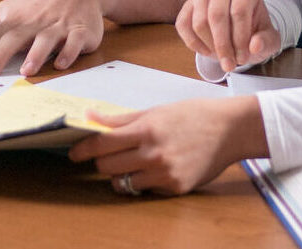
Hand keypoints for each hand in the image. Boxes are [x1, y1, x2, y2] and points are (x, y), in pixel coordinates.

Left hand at [0, 0, 106, 75]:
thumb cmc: (38, 1)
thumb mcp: (8, 7)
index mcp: (14, 19)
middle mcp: (34, 23)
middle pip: (15, 37)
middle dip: (1, 53)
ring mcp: (57, 26)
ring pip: (45, 41)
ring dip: (35, 55)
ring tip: (26, 70)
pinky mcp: (79, 31)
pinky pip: (74, 42)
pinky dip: (68, 53)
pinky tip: (61, 63)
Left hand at [69, 96, 267, 194]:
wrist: (229, 129)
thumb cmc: (191, 115)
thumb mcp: (155, 111)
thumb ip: (121, 119)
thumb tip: (90, 116)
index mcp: (146, 130)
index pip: (102, 144)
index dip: (83, 149)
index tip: (73, 152)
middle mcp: (153, 154)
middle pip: (107, 166)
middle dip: (101, 160)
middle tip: (105, 154)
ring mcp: (164, 174)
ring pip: (122, 182)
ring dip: (120, 173)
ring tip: (130, 161)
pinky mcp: (175, 189)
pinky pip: (145, 190)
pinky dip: (142, 181)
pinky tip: (154, 168)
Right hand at [175, 0, 280, 73]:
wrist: (239, 26)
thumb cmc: (255, 30)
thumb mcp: (269, 38)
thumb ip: (266, 42)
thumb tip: (255, 46)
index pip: (239, 11)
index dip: (240, 39)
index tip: (243, 59)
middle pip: (217, 15)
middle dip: (223, 45)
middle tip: (229, 65)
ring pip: (199, 22)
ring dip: (210, 46)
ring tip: (222, 57)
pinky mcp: (188, 4)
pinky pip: (183, 25)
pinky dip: (193, 43)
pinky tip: (207, 51)